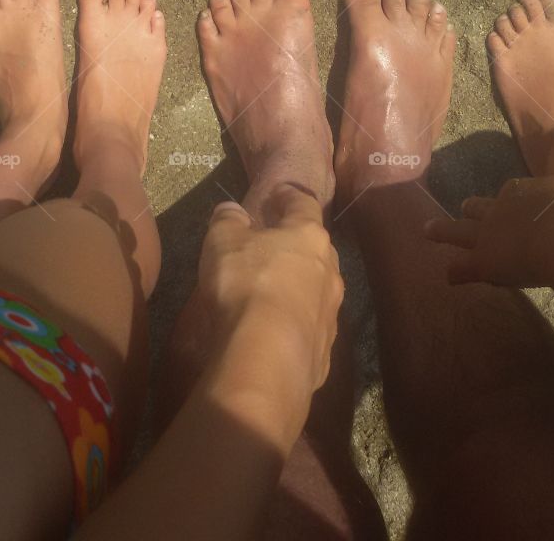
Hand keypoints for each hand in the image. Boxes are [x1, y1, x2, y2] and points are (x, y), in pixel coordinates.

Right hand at [197, 184, 342, 395]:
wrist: (266, 358)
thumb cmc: (245, 284)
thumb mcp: (222, 240)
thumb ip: (227, 219)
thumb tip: (231, 209)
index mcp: (309, 236)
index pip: (304, 205)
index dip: (290, 196)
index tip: (279, 194)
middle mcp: (330, 271)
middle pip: (316, 249)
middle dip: (297, 245)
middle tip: (274, 245)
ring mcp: (331, 314)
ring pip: (316, 290)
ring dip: (298, 286)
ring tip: (273, 292)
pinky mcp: (324, 352)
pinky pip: (309, 328)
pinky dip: (294, 324)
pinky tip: (276, 332)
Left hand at [425, 176, 553, 286]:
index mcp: (526, 192)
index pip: (513, 191)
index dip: (511, 198)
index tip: (512, 201)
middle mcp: (502, 209)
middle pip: (480, 206)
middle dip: (472, 208)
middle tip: (464, 207)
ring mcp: (488, 234)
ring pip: (458, 230)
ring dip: (442, 230)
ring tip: (427, 229)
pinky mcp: (484, 261)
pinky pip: (464, 267)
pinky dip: (456, 271)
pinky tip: (448, 275)